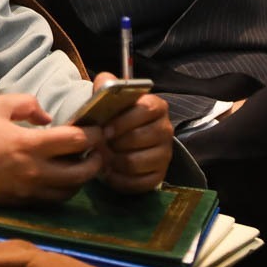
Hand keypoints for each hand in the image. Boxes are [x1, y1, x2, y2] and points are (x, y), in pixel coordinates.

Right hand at [0, 93, 103, 204]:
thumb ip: (27, 104)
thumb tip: (48, 117)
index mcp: (31, 145)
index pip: (76, 141)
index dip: (93, 134)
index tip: (98, 128)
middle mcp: (35, 171)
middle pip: (81, 172)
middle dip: (96, 160)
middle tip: (98, 150)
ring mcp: (30, 191)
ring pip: (70, 191)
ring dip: (82, 178)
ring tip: (82, 164)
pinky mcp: (23, 203)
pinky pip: (53, 200)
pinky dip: (64, 189)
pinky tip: (62, 178)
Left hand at [91, 72, 172, 193]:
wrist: (118, 138)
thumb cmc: (114, 115)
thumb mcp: (110, 96)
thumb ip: (106, 84)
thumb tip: (104, 83)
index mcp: (156, 106)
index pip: (146, 110)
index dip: (123, 121)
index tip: (105, 129)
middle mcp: (166, 130)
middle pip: (140, 138)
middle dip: (115, 143)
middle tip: (101, 144)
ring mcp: (165, 154)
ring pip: (136, 162)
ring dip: (114, 161)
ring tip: (103, 157)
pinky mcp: (159, 176)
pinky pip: (137, 183)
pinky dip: (119, 179)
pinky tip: (110, 171)